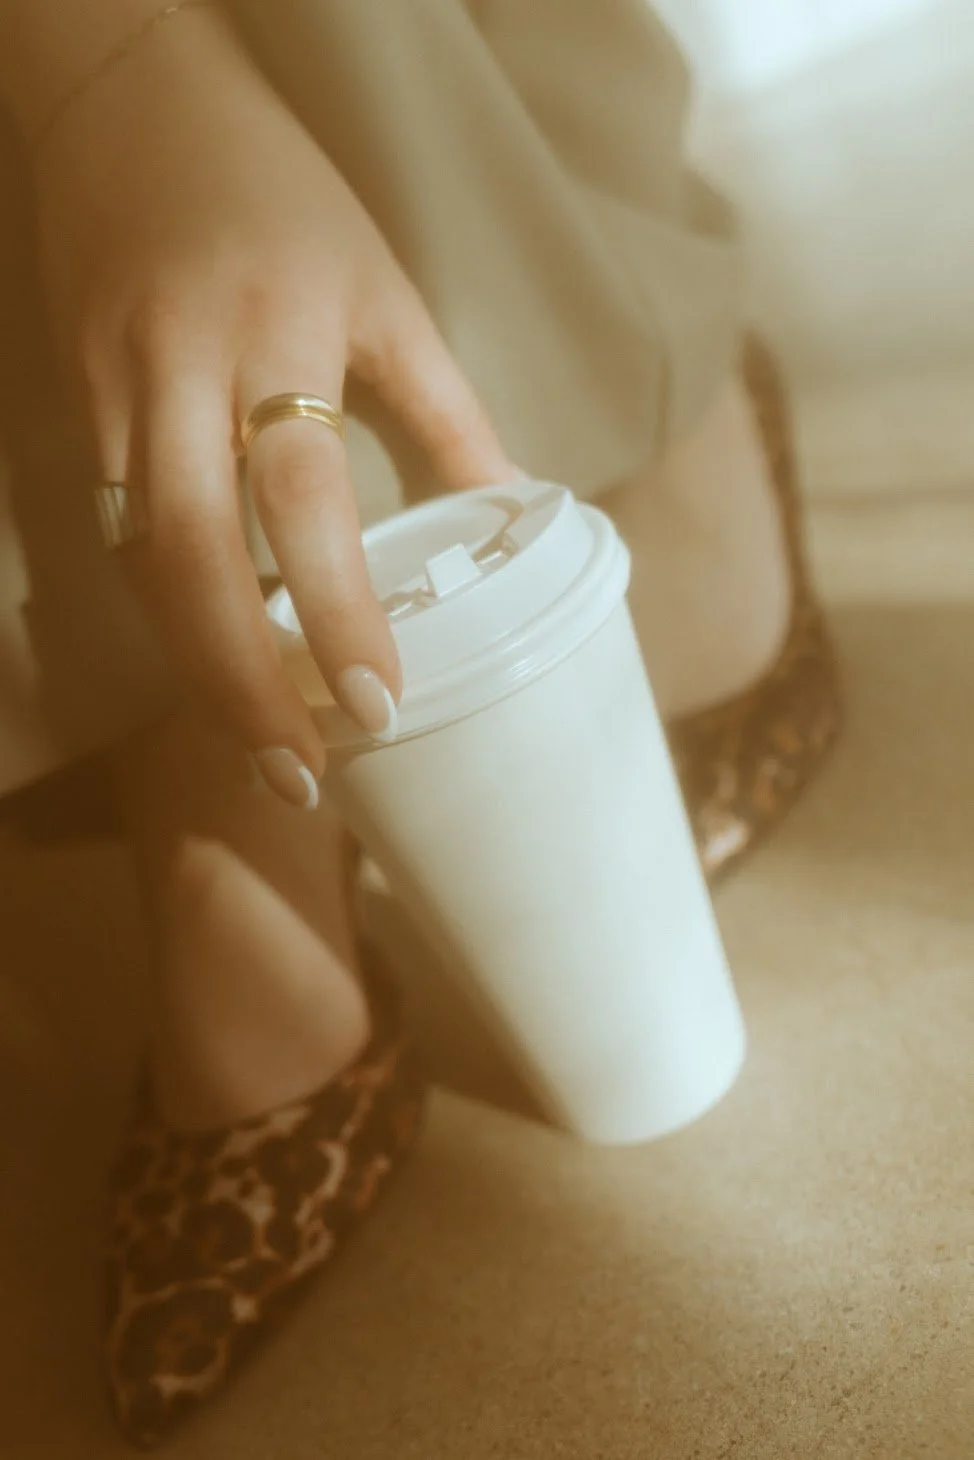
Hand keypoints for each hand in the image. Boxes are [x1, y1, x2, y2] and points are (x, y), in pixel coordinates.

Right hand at [31, 9, 515, 803]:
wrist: (130, 106)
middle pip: (189, 557)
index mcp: (276, 331)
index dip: (334, 611)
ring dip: (199, 665)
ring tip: (266, 751)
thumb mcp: (385, 290)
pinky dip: (169, 611)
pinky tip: (218, 664)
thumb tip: (519, 509)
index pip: (302, 495)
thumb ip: (448, 408)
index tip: (375, 706)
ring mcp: (115, 392)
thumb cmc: (282, 197)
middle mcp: (179, 370)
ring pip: (140, 562)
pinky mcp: (80, 407)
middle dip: (240, 682)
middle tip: (301, 781)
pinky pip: (117, 535)